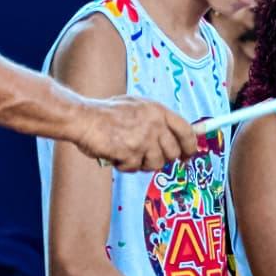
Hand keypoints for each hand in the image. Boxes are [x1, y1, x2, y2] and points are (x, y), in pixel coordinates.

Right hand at [74, 95, 197, 171]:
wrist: (85, 119)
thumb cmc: (108, 114)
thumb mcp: (137, 107)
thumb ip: (156, 119)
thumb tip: (175, 137)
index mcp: (158, 111)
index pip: (186, 131)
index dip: (190, 146)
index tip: (188, 155)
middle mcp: (154, 125)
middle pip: (173, 153)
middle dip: (163, 159)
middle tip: (149, 157)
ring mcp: (144, 140)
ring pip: (156, 164)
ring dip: (142, 163)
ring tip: (128, 153)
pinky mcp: (131, 153)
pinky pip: (135, 168)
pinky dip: (125, 165)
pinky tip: (116, 154)